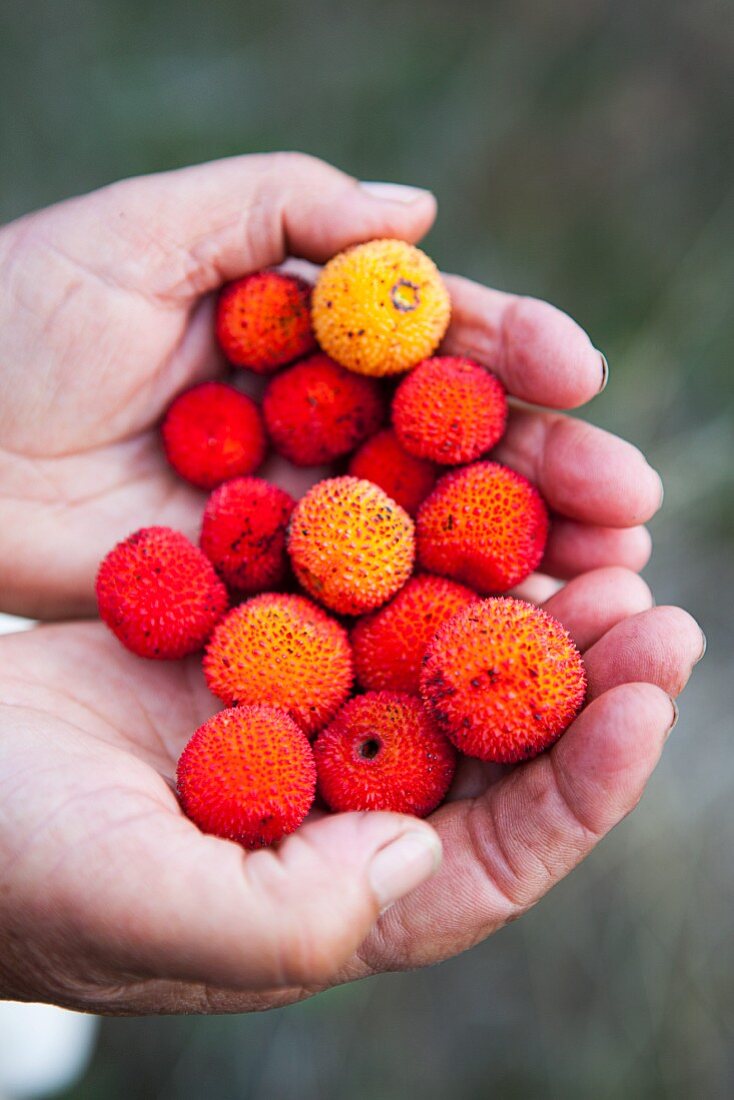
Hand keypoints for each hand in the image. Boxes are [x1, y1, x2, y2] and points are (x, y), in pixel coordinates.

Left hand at [0, 153, 660, 618]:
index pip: (430, 339)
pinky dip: (431, 622)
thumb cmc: (12, 320)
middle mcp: (318, 429)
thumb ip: (281, 203)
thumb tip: (424, 214)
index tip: (577, 371)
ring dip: (519, 554)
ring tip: (611, 571)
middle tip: (628, 500)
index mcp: (303, 335)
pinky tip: (503, 638)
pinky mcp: (264, 596)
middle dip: (546, 469)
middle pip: (453, 448)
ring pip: (427, 534)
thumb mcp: (144, 229)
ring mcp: (298, 519)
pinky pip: (360, 608)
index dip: (508, 348)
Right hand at [0, 575, 702, 1013]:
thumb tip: (423, 866)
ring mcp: (304, 712)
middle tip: (649, 600)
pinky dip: (417, 546)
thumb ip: (283, 914)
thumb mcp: (132, 904)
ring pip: (440, 656)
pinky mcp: (263, 637)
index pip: (492, 857)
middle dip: (579, 677)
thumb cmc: (5, 861)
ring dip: (516, 599)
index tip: (649, 694)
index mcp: (331, 894)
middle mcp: (338, 804)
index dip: (583, 784)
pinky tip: (462, 492)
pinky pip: (363, 588)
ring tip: (594, 534)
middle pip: (491, 748)